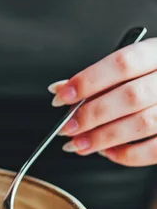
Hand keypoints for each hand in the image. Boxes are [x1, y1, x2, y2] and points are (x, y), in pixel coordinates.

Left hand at [48, 38, 156, 165]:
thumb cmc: (147, 79)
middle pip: (130, 96)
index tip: (62, 96)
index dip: (88, 81)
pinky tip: (107, 152)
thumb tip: (61, 90)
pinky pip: (154, 150)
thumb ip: (98, 80)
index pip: (122, 63)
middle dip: (91, 115)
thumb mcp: (130, 69)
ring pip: (141, 124)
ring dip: (103, 138)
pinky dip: (127, 155)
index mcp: (156, 53)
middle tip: (67, 127)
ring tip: (79, 144)